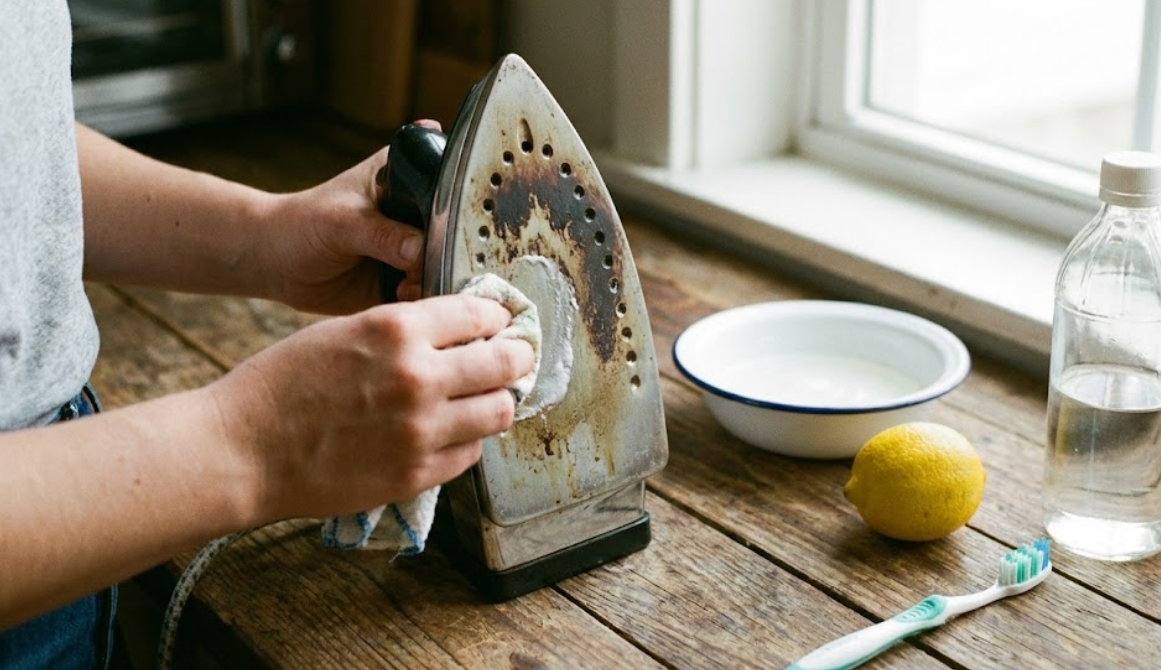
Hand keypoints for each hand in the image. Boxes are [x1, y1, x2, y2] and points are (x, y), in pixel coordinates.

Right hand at [208, 294, 534, 520]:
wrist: (242, 451)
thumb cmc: (281, 384)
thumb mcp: (342, 330)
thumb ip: (403, 329)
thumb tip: (459, 329)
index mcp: (397, 330)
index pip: (480, 314)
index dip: (495, 316)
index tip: (499, 322)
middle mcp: (418, 377)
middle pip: (505, 362)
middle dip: (515, 355)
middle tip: (514, 356)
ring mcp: (421, 431)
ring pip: (500, 411)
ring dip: (498, 400)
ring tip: (486, 396)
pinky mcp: (416, 474)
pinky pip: (471, 453)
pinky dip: (468, 438)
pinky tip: (451, 431)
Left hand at [257, 121, 440, 313]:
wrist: (276, 262)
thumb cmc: (304, 224)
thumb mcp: (343, 222)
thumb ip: (383, 234)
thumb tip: (419, 250)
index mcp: (407, 180)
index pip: (449, 189)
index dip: (458, 209)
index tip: (452, 231)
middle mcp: (415, 215)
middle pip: (454, 233)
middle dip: (448, 254)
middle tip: (426, 266)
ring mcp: (412, 249)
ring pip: (444, 266)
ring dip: (434, 279)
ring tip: (408, 284)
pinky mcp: (404, 280)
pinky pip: (426, 292)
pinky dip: (421, 298)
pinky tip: (402, 295)